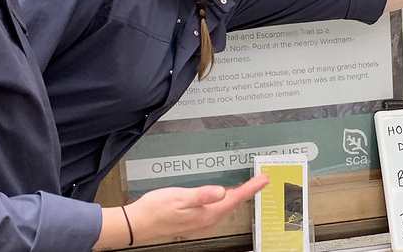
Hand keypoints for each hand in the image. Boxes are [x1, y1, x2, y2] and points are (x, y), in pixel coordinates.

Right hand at [125, 175, 267, 243]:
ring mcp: (201, 221)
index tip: (264, 179)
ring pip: (226, 206)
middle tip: (261, 180)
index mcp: (207, 213)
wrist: (138, 224)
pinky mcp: (195, 220)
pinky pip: (217, 209)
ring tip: (249, 185)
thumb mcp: (179, 197)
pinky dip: (225, 199)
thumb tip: (222, 191)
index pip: (235, 199)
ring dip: (238, 195)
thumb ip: (202, 194)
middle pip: (234, 203)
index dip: (251, 188)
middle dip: (248, 191)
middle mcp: (207, 220)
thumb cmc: (156, 210)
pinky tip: (224, 194)